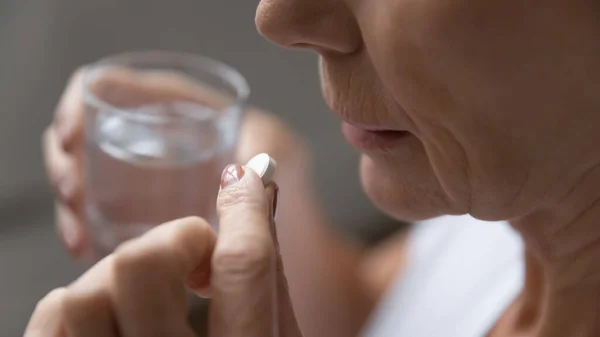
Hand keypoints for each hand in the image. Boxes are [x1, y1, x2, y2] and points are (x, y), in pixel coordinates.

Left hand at [25, 163, 302, 336]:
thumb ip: (267, 278)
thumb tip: (258, 198)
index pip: (243, 265)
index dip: (246, 207)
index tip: (245, 182)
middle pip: (141, 264)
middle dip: (177, 243)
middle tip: (199, 267)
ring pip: (81, 292)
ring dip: (125, 277)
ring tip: (156, 300)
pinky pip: (51, 319)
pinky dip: (82, 304)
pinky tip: (119, 321)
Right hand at [43, 68, 311, 257]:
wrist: (289, 244)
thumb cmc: (290, 191)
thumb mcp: (281, 152)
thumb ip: (265, 147)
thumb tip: (241, 170)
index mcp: (184, 108)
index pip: (118, 88)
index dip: (84, 104)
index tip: (72, 137)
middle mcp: (160, 136)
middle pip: (91, 132)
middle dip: (69, 160)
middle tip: (75, 193)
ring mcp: (147, 175)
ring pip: (87, 173)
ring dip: (72, 199)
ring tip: (80, 232)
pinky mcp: (142, 212)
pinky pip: (99, 212)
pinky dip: (85, 227)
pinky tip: (86, 247)